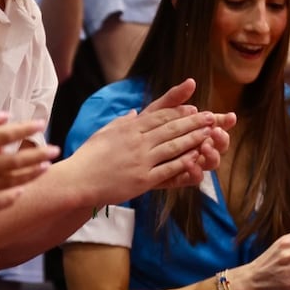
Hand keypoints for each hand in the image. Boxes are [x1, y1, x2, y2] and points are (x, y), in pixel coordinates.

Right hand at [0, 112, 58, 239]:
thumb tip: (4, 118)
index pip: (4, 135)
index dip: (25, 129)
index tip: (41, 123)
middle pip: (13, 161)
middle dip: (37, 155)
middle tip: (55, 150)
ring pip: (8, 182)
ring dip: (30, 175)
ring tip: (45, 167)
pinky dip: (10, 197)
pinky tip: (22, 191)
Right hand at [70, 79, 234, 201]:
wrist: (78, 180)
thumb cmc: (88, 157)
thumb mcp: (104, 132)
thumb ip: (122, 122)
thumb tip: (134, 113)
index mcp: (129, 129)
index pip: (160, 116)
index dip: (179, 112)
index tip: (194, 109)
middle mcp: (137, 142)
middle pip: (171, 129)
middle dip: (194, 122)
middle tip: (212, 117)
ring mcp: (141, 161)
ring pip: (174, 147)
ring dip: (194, 140)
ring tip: (210, 135)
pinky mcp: (143, 180)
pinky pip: (168, 170)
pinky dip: (184, 163)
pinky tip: (198, 159)